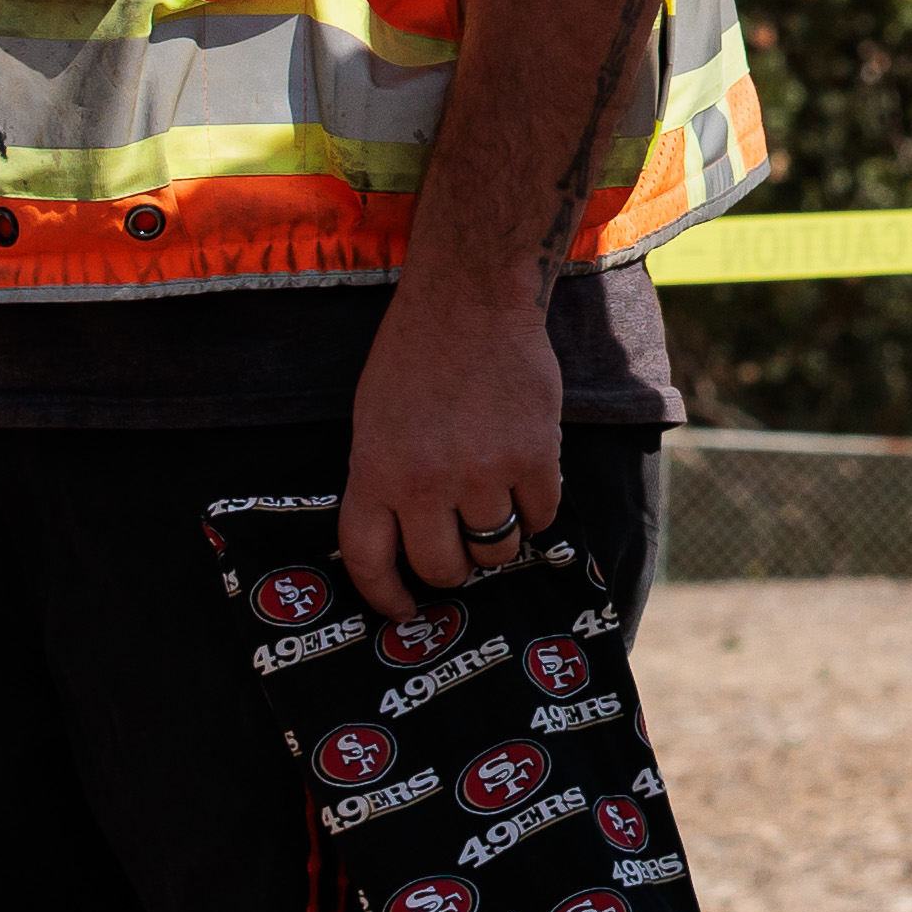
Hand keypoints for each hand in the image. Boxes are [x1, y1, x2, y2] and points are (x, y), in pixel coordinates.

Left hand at [340, 278, 569, 621]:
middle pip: (444, 569)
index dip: (387, 596)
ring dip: (497, 537)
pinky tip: (526, 476)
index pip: (370, 561)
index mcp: (375, 471)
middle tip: (461, 545)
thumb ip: (382, 482)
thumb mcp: (372, 421)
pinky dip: (536, 507)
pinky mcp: (534, 457)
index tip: (404, 611)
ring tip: (495, 500)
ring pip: (496, 551)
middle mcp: (425, 481)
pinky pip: (542, 516)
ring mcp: (483, 471)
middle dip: (454, 567)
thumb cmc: (415, 357)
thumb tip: (402, 544)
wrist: (471, 301)